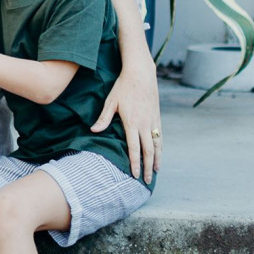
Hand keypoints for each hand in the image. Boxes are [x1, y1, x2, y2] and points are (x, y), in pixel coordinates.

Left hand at [92, 65, 161, 182]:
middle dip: (147, 167)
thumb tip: (93, 131)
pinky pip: (160, 136)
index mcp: (132, 122)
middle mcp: (144, 124)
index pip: (134, 148)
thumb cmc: (123, 86)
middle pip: (148, 151)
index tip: (134, 175)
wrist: (141, 73)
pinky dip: (160, 148)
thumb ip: (103, 118)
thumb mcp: (111, 101)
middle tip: (147, 181)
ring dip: (157, 160)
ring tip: (155, 171)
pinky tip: (159, 154)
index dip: (135, 163)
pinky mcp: (157, 117)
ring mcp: (153, 121)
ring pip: (157, 145)